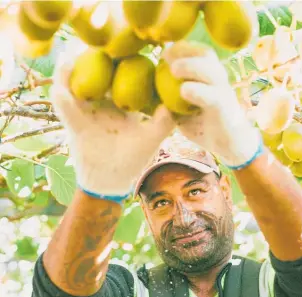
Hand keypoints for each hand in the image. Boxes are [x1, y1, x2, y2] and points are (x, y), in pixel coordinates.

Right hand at [50, 51, 174, 197]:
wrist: (111, 181)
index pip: (120, 78)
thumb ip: (164, 122)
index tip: (132, 52)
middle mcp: (101, 105)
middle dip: (97, 60)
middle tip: (106, 47)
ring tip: (80, 54)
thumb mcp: (151, 139)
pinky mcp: (72, 122)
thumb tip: (177, 104)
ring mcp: (85, 112)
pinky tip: (66, 78)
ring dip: (74, 68)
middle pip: (96, 75)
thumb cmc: (133, 161)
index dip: (123, 64)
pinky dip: (62, 90)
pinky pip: (63, 103)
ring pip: (75, 84)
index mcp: (120, 106)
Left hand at [163, 42, 262, 168]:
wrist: (229, 145)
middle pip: (205, 53)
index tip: (162, 52)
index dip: (180, 48)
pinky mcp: (224, 108)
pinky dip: (198, 91)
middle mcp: (218, 80)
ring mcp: (223, 92)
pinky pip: (213, 96)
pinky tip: (184, 91)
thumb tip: (148, 90)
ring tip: (174, 70)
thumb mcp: (182, 111)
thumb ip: (170, 100)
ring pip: (211, 71)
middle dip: (185, 50)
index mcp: (209, 76)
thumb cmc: (204, 125)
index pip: (197, 52)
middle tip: (165, 55)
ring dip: (192, 66)